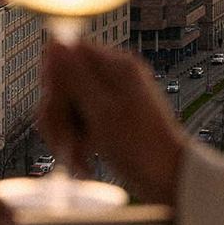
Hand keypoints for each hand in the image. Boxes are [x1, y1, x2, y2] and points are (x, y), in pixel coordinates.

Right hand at [39, 40, 186, 204]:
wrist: (169, 183)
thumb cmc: (142, 148)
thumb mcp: (102, 111)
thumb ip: (75, 76)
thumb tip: (55, 41)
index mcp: (116, 66)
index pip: (67, 52)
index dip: (54, 78)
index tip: (59, 104)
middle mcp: (112, 77)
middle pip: (62, 81)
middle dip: (58, 113)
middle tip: (65, 141)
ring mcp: (109, 99)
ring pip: (66, 104)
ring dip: (64, 133)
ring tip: (76, 158)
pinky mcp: (106, 120)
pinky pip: (77, 122)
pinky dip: (75, 142)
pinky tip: (83, 162)